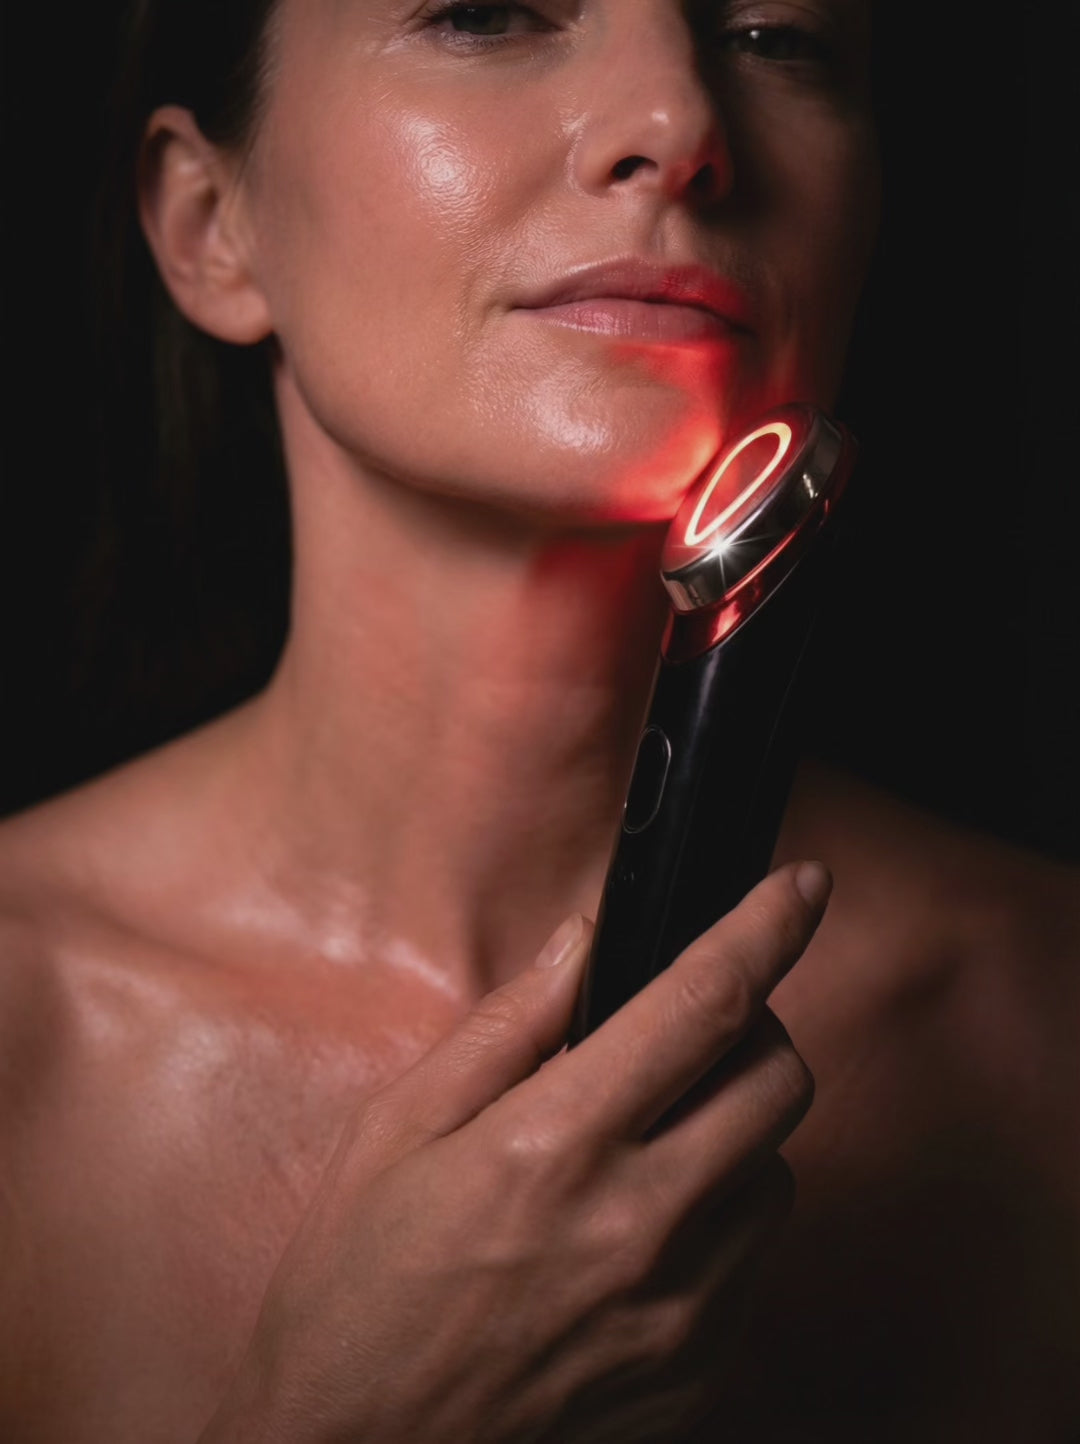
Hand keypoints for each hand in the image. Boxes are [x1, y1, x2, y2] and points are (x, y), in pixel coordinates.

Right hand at [198, 862, 828, 1443]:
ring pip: (777, 1170)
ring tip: (648, 1144)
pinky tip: (641, 1230)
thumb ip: (506, 1026)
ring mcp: (682, 1311)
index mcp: (557, 1146)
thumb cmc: (356, 1293)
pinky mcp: (699, 1372)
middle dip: (756, 1027)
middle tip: (694, 1031)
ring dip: (735, 1129)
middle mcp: (641, 1226)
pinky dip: (721, 1217)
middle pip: (779, 1079)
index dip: (767, 927)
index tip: (803, 885)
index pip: (704, 1004)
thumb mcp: (396, 1131)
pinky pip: (754, 1259)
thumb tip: (584, 941)